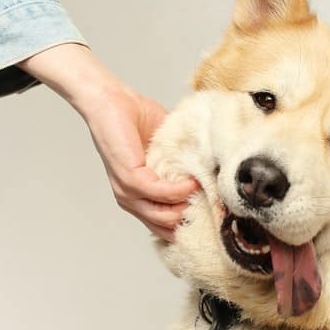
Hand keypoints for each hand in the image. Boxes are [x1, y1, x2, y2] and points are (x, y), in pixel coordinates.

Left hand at [18, 44, 197, 240]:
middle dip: (193, 221)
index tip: (215, 216)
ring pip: (164, 217)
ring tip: (206, 191)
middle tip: (216, 206)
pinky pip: (160, 193)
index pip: (166, 227)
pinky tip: (193, 180)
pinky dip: (180, 189)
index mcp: (140, 197)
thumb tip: (213, 169)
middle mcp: (132, 200)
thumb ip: (183, 162)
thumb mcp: (166, 148)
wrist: (112, 101)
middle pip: (167, 228)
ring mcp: (128, 192)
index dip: (190, 225)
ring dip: (189, 205)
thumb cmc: (136, 119)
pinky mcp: (129, 179)